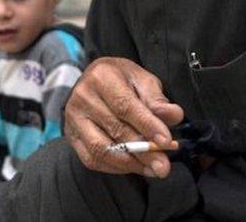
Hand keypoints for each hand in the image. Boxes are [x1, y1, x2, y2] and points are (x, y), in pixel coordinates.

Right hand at [63, 57, 183, 177]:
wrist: (95, 81)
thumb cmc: (122, 80)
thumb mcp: (142, 80)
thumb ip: (157, 99)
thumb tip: (174, 116)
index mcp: (101, 76)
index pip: (124, 105)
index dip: (146, 125)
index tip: (165, 141)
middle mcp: (82, 96)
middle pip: (115, 129)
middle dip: (143, 151)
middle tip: (163, 165)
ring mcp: (73, 118)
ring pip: (101, 149)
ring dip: (130, 163)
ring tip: (151, 168)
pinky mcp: (71, 135)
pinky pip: (92, 159)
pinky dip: (115, 167)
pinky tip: (135, 166)